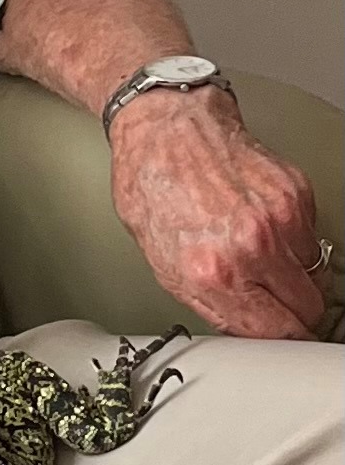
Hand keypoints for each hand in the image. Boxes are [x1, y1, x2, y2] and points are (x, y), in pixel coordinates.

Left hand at [110, 86, 325, 339]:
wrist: (162, 125)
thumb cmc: (150, 183)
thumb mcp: (158, 258)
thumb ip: (204, 297)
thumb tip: (237, 324)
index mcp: (210, 273)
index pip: (272, 333)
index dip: (278, 339)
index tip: (278, 336)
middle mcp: (250, 250)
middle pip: (305, 310)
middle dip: (293, 313)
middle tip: (276, 304)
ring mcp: (278, 220)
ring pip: (315, 276)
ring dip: (296, 277)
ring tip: (265, 260)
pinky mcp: (295, 194)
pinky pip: (312, 238)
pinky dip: (296, 241)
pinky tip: (265, 228)